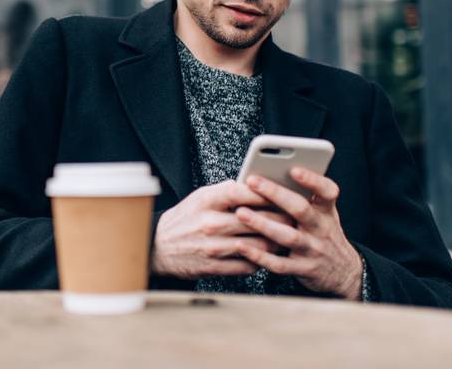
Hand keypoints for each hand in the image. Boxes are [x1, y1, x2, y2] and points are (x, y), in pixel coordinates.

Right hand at [151, 180, 295, 279]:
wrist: (157, 247)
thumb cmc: (183, 219)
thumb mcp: (198, 197)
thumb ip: (224, 190)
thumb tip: (252, 184)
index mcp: (206, 201)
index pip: (240, 192)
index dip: (263, 192)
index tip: (280, 192)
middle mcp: (209, 223)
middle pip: (254, 220)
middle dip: (278, 219)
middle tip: (294, 217)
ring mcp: (212, 247)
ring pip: (255, 245)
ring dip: (275, 242)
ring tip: (287, 237)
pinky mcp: (214, 267)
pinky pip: (246, 265)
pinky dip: (261, 260)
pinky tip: (269, 254)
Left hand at [236, 168, 363, 299]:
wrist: (344, 271)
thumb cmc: (323, 233)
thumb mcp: (322, 213)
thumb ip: (303, 196)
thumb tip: (270, 172)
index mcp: (326, 210)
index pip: (328, 191)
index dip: (313, 180)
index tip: (294, 169)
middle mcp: (321, 228)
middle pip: (301, 209)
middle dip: (275, 194)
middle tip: (252, 181)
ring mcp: (313, 250)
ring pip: (288, 236)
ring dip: (263, 224)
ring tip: (241, 213)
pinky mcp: (302, 269)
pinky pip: (279, 264)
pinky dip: (259, 255)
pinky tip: (242, 246)